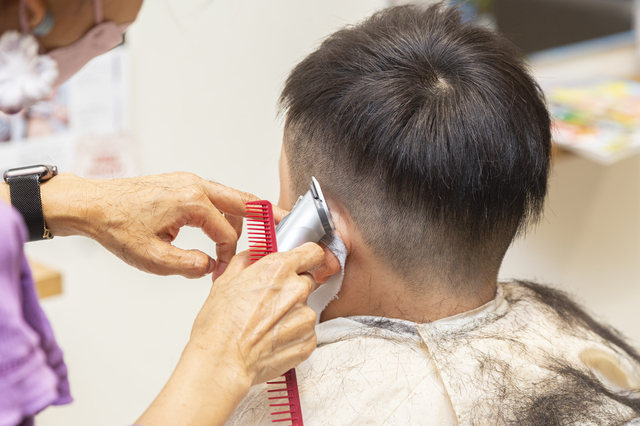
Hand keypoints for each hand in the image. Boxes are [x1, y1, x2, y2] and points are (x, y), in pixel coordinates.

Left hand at [37, 172, 286, 277]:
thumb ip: (189, 266)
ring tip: (263, 227)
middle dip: (268, 214)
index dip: (230, 256)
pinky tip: (231, 222)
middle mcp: (196, 185)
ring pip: (231, 197)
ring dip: (246, 214)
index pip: (227, 232)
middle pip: (244, 201)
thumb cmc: (118, 228)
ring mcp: (190, 181)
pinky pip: (216, 195)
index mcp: (192, 202)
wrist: (93, 205)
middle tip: (288, 223)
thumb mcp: (153, 258)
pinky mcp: (183, 183)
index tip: (224, 272)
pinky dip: (229, 208)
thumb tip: (210, 267)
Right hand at [136, 243, 324, 425]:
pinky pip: (306, 333)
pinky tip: (272, 340)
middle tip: (270, 303)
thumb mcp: (226, 281)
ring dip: (292, 315)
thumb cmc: (219, 324)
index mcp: (279, 269)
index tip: (302, 264)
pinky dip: (293, 336)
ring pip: (305, 309)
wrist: (222, 361)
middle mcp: (297, 289)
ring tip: (266, 327)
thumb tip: (254, 253)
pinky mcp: (309, 340)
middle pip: (307, 281)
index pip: (312, 252)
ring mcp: (306, 316)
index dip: (307, 258)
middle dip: (292, 290)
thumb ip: (247, 260)